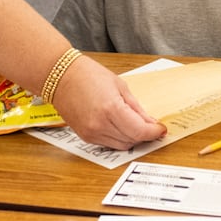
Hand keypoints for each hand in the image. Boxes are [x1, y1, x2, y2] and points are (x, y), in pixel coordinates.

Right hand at [49, 55, 165, 148]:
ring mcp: (91, 133)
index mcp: (111, 109)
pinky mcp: (85, 137)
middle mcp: (100, 125)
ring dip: (133, 138)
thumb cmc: (87, 74)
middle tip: (152, 127)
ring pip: (121, 145)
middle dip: (145, 135)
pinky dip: (119, 138)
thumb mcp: (119, 86)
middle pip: (132, 140)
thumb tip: (150, 122)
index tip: (161, 129)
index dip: (154, 132)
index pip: (140, 130)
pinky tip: (122, 127)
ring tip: (137, 126)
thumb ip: (136, 108)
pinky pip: (109, 144)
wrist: (60, 77)